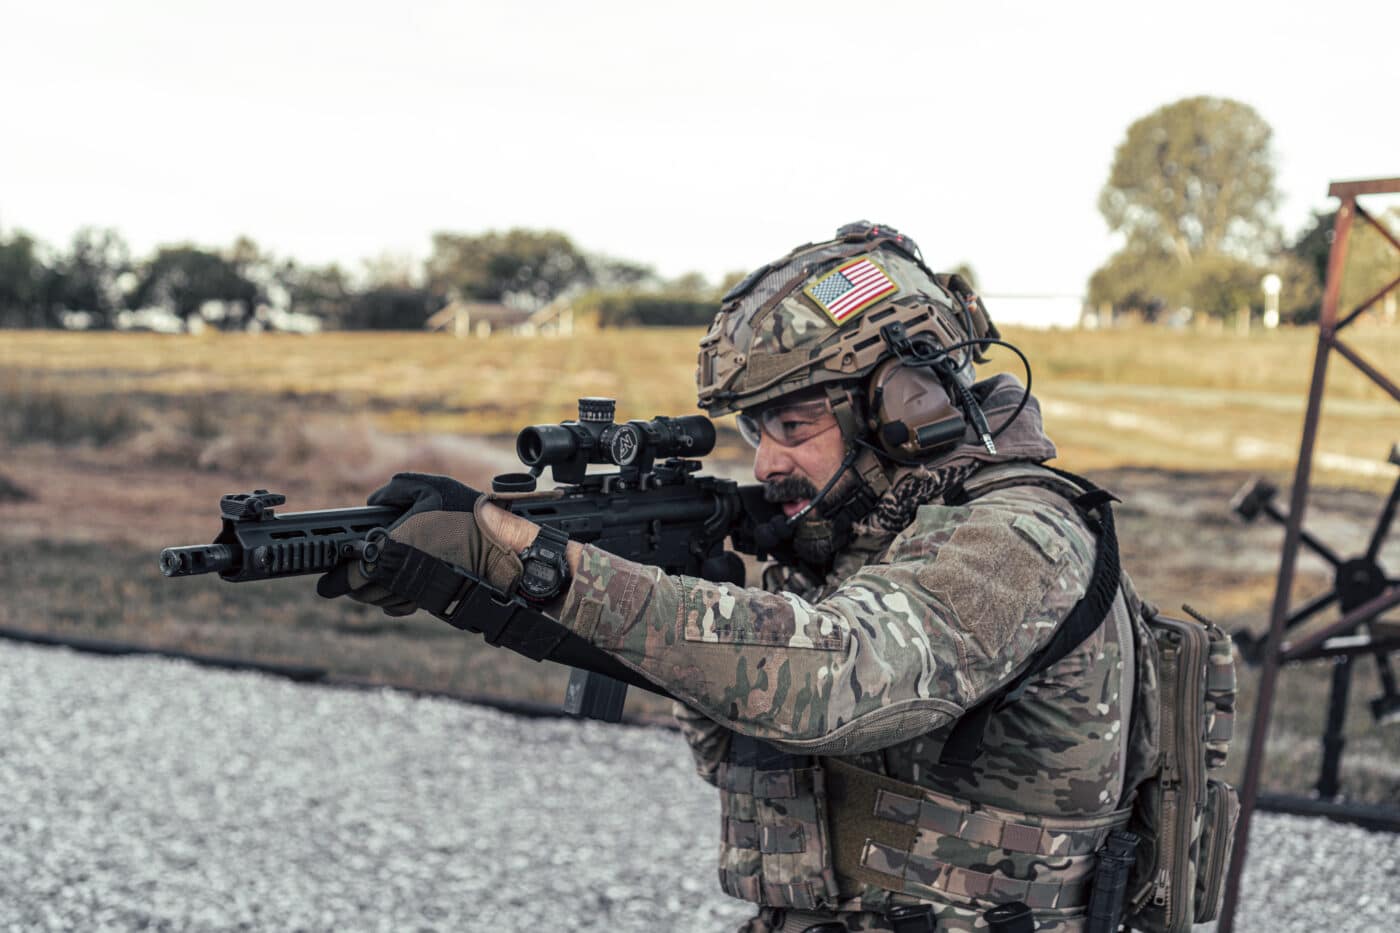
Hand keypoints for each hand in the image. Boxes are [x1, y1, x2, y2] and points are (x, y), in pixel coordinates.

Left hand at [316, 473, 523, 614]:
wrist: (508, 548)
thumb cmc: (470, 515)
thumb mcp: (434, 485)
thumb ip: (396, 488)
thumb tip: (373, 503)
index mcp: (398, 546)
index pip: (355, 574)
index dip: (336, 581)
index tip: (326, 583)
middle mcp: (406, 574)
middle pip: (364, 593)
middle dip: (352, 586)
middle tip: (345, 576)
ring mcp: (421, 590)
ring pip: (382, 603)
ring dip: (371, 594)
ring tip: (367, 580)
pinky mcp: (435, 600)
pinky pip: (404, 608)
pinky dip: (393, 603)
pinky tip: (391, 591)